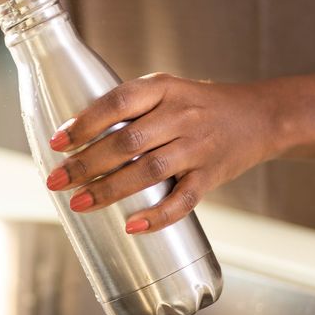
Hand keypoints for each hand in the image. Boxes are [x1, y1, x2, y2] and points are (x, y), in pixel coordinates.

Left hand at [45, 74, 268, 234]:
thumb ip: (131, 107)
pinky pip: (183, 200)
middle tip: (57, 181)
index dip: (85, 122)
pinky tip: (132, 226)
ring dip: (110, 189)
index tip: (58, 142)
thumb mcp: (167, 90)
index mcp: (164, 88)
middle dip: (87, 163)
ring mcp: (198, 147)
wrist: (258, 117)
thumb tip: (77, 134)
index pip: (118, 102)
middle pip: (128, 141)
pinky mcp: (211, 176)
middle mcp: (180, 115)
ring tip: (80, 203)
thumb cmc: (200, 105)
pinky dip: (157, 215)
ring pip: (149, 170)